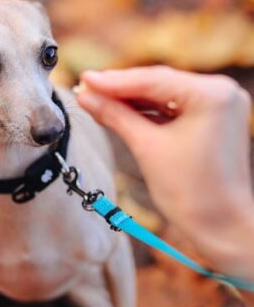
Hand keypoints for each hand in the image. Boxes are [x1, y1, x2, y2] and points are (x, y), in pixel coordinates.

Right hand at [76, 66, 253, 279]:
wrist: (221, 227)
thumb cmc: (192, 192)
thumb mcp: (147, 148)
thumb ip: (115, 116)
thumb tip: (86, 97)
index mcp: (212, 94)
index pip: (153, 80)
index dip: (114, 81)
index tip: (85, 80)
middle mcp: (222, 92)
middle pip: (159, 84)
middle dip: (121, 89)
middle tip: (85, 89)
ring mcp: (220, 105)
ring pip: (165, 95)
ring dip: (132, 100)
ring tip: (96, 100)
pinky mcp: (214, 119)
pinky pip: (174, 108)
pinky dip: (149, 112)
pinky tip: (120, 112)